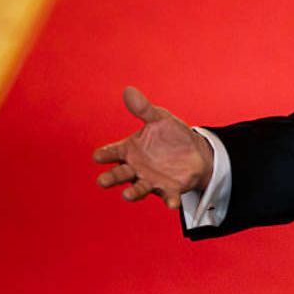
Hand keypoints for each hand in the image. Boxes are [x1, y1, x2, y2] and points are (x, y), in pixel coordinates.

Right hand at [93, 87, 213, 209]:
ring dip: (133, 192)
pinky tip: (172, 203)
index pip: (112, 152)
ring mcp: (151, 180)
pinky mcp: (169, 189)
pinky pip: (168, 196)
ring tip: (127, 195)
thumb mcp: (159, 119)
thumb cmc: (171, 135)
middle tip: (102, 181)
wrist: (195, 151)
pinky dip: (169, 200)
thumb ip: (144, 108)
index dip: (105, 154)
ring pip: (138, 188)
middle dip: (111, 178)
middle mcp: (136, 168)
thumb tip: (129, 90)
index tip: (98, 156)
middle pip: (119, 174)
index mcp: (130, 150)